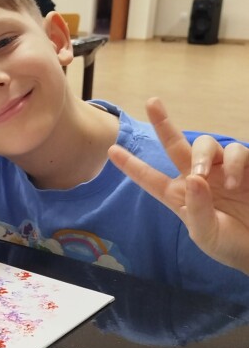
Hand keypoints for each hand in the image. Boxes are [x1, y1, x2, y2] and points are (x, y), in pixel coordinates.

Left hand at [108, 97, 248, 275]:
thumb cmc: (230, 245)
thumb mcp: (207, 234)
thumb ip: (197, 209)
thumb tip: (193, 178)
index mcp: (180, 196)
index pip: (151, 178)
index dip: (132, 165)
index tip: (111, 150)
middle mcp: (198, 178)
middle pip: (176, 145)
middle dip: (162, 122)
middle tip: (152, 102)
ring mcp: (222, 170)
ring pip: (207, 144)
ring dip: (203, 155)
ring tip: (205, 176)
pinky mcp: (247, 167)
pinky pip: (238, 151)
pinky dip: (234, 163)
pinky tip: (234, 183)